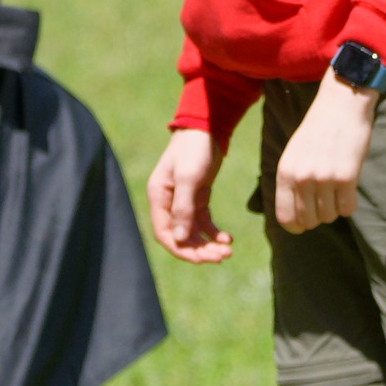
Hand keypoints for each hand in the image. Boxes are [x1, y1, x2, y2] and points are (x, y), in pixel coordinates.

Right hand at [147, 129, 232, 262]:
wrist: (206, 127)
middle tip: (222, 256)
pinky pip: (203, 223)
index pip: (164, 234)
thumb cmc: (194, 149)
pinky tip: (228, 238)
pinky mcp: (197, 197)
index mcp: (158, 197)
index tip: (202, 259)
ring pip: (193, 232)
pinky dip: (214, 233)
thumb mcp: (188, 177)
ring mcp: (182, 200)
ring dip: (208, 244)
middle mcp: (167, 202)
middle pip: (180, 237)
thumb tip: (180, 240)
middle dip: (199, 250)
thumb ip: (182, 209)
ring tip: (227, 250)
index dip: (181, 250)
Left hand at [274, 67, 376, 231]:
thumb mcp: (294, 154)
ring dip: (334, 208)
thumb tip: (294, 218)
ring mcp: (324, 178)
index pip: (285, 217)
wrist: (341, 106)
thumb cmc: (317, 131)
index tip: (304, 224)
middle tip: (324, 202)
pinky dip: (349, 204)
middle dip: (317, 217)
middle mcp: (302, 178)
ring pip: (329, 216)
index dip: (296, 226)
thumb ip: (292, 182)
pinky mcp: (347, 177)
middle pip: (308, 221)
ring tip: (336, 189)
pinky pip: (348, 209)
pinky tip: (348, 189)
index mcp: (285, 172)